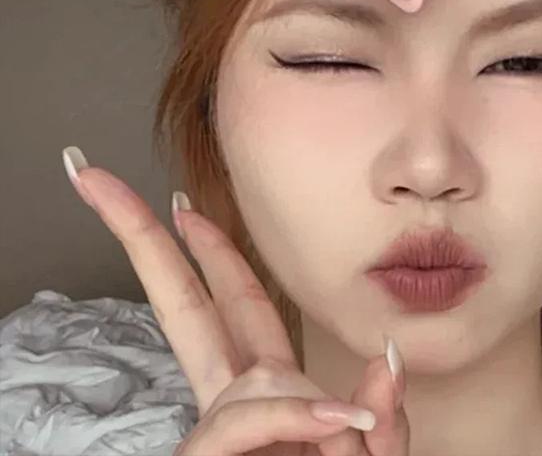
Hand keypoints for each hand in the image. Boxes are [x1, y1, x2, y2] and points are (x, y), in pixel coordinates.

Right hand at [62, 147, 409, 455]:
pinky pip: (250, 419)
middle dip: (142, 240)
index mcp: (265, 390)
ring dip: (310, 409)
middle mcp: (232, 403)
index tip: (180, 203)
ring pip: (249, 374)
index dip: (210, 250)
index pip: (234, 301)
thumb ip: (383, 424)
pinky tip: (334, 429)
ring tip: (350, 449)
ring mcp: (216, 434)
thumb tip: (384, 357)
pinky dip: (296, 418)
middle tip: (92, 178)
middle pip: (183, 302)